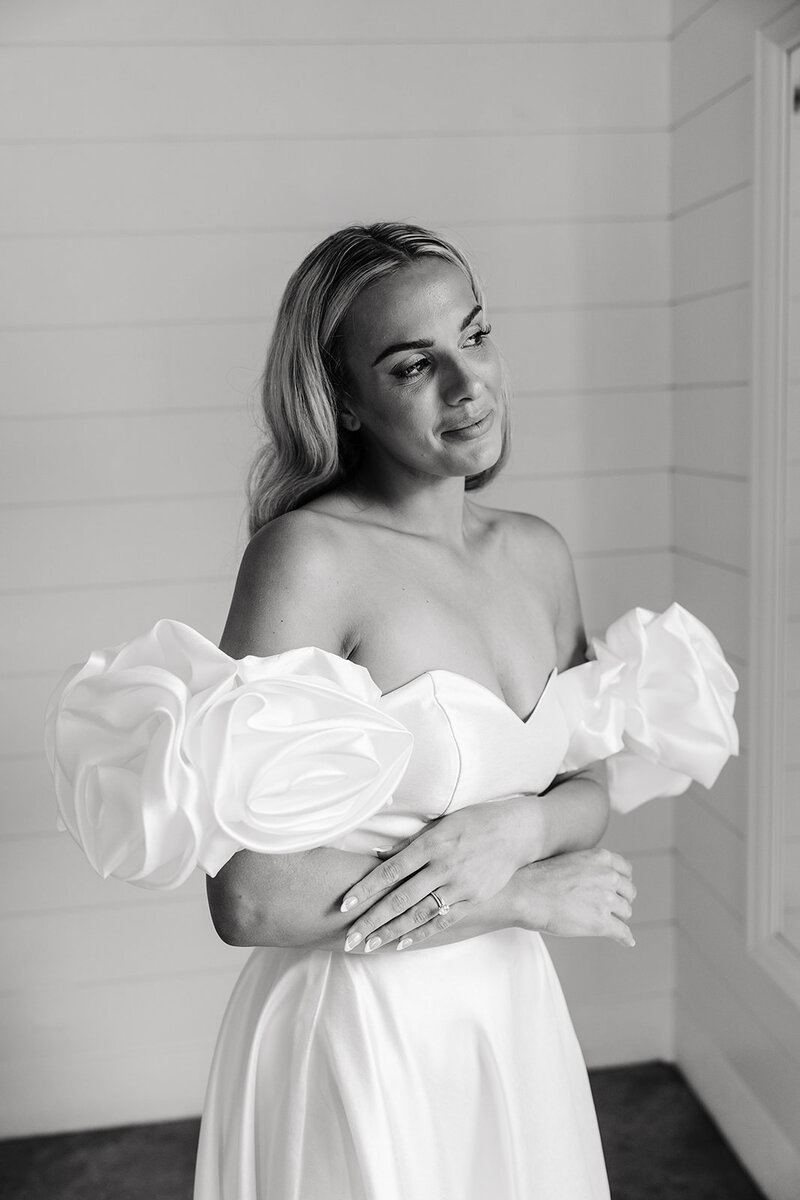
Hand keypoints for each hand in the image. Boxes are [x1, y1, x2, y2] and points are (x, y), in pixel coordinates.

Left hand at [340, 796, 536, 953]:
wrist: (516, 832)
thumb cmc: (473, 822)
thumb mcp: (440, 824)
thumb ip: (410, 843)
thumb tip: (378, 857)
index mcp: (430, 844)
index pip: (389, 871)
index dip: (365, 889)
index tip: (345, 905)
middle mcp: (442, 866)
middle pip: (399, 898)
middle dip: (371, 920)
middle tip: (349, 937)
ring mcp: (459, 885)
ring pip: (418, 914)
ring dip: (391, 931)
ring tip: (370, 945)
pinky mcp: (473, 899)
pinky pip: (443, 920)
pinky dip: (421, 933)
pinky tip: (402, 943)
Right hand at [514, 848, 635, 947]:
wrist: (526, 894)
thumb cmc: (539, 878)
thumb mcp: (571, 860)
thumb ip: (590, 866)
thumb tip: (598, 879)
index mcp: (601, 858)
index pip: (626, 870)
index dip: (622, 882)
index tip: (619, 889)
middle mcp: (608, 876)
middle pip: (629, 892)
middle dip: (621, 900)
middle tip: (612, 907)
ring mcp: (606, 900)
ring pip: (626, 912)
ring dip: (618, 917)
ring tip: (609, 922)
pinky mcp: (601, 923)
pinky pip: (622, 932)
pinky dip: (625, 938)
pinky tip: (626, 941)